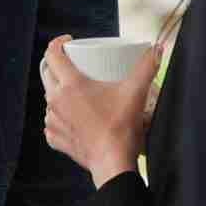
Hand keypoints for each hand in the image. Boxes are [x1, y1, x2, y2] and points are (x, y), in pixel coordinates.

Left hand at [40, 35, 158, 179]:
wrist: (113, 163)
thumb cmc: (121, 127)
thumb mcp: (136, 92)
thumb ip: (147, 67)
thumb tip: (157, 49)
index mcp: (70, 85)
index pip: (52, 55)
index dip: (58, 43)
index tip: (69, 41)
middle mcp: (56, 101)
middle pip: (48, 74)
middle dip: (59, 66)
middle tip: (76, 66)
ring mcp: (53, 121)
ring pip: (49, 98)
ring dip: (59, 92)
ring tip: (76, 92)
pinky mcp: (56, 138)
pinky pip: (52, 121)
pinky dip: (60, 116)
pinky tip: (70, 116)